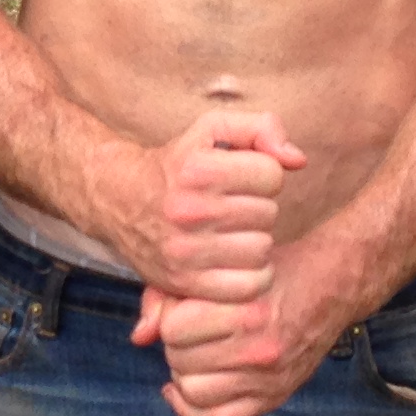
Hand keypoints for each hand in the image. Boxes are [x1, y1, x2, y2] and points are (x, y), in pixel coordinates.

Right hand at [105, 108, 301, 302]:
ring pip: (261, 251)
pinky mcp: (184, 282)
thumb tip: (297, 160)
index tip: (242, 179)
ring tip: (231, 233)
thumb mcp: (213, 130)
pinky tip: (234, 260)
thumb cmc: (177, 164)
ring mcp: (185, 251)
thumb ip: (261, 128)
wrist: (118, 200)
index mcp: (198, 170)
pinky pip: (248, 286)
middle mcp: (189, 211)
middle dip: (257, 208)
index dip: (263, 174)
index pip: (272, 175)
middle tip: (233, 207)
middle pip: (268, 214)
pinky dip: (250, 275)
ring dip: (254, 242)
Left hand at [142, 231, 367, 415]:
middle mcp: (258, 349)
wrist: (330, 286)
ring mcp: (268, 378)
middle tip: (189, 330)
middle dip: (176, 344)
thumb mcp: (222, 268)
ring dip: (185, 373)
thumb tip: (139, 338)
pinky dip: (194, 409)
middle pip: (180, 360)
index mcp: (245, 310)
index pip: (173, 330)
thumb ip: (171, 296)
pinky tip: (185, 390)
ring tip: (196, 353)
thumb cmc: (270, 269)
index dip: (170, 318)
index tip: (182, 308)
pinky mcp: (275, 397)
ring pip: (194, 392)